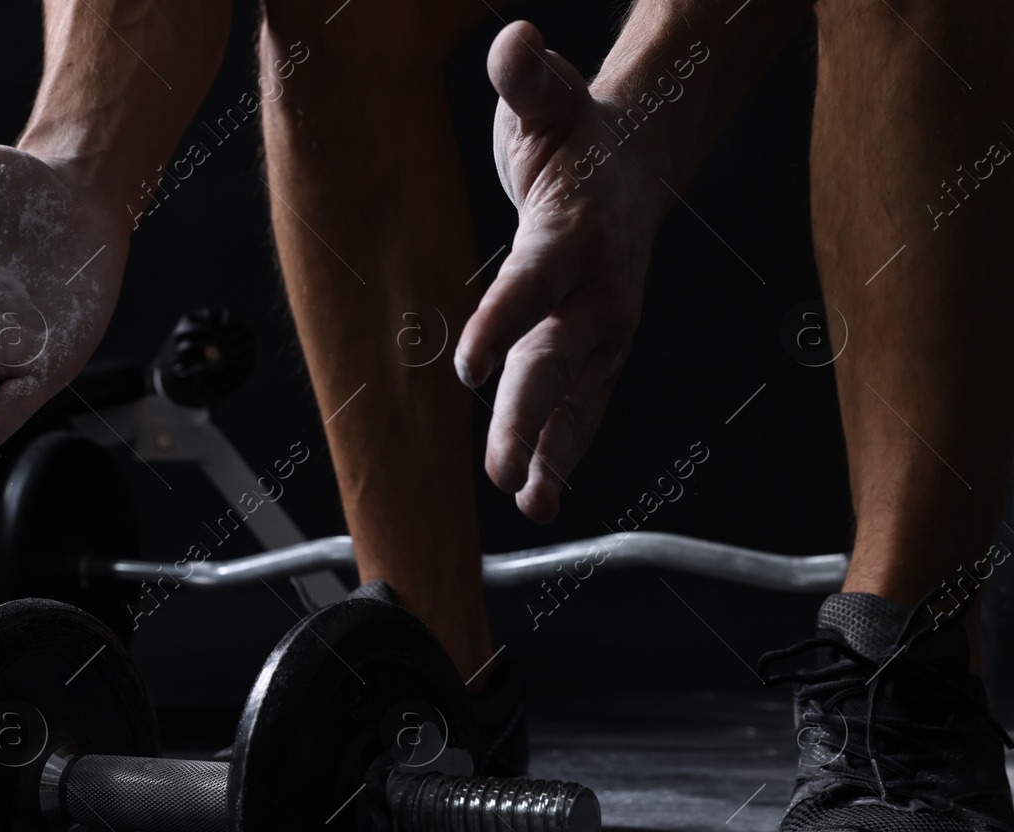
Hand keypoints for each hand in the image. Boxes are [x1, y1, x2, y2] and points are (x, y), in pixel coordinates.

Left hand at [457, 22, 668, 521]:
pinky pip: (584, 402)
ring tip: (528, 502)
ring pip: (578, 394)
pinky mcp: (602, 344)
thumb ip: (524, 78)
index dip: (504, 322)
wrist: (642, 154)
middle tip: (500, 469)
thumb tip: (511, 40)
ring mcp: (606, 321)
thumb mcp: (546, 99)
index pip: (533, 281)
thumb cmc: (578, 130)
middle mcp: (598, 285)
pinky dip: (562, 449)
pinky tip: (536, 495)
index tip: (471, 368)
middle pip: (559, 357)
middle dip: (530, 416)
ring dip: (551, 449)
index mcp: (574, 230)